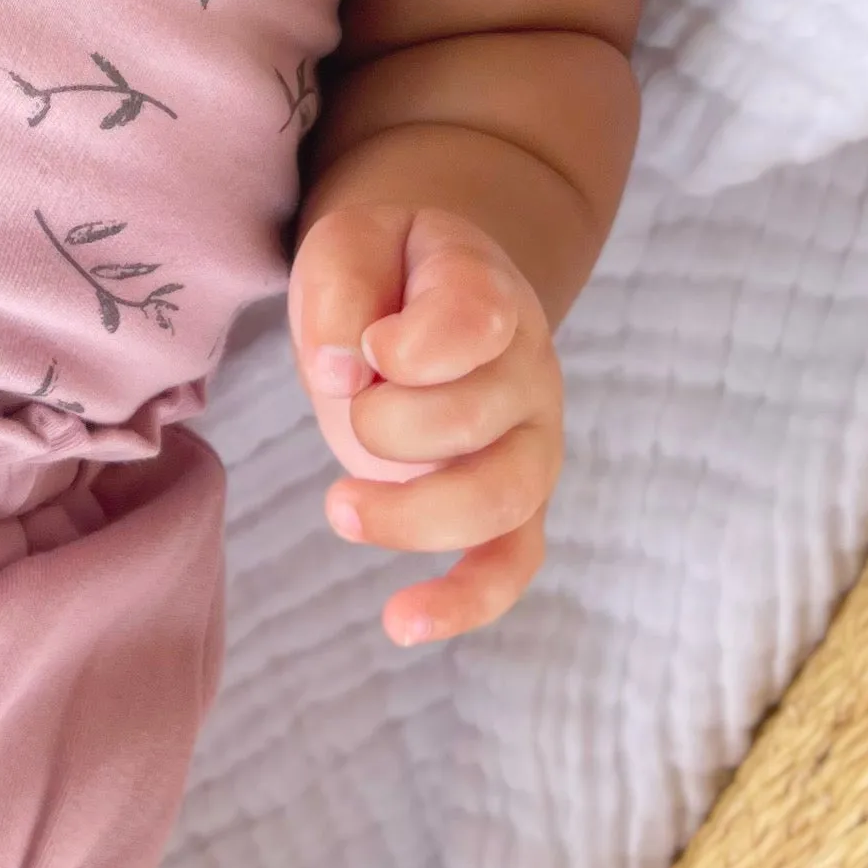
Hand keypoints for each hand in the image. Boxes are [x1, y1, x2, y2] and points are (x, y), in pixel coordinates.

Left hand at [287, 202, 560, 645]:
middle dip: (385, 423)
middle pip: (474, 418)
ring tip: (338, 508)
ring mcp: (529, 443)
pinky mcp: (512, 504)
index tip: (366, 344)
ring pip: (499, 500)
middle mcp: (528, 371)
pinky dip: (465, 601)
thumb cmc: (384, 272)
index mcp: (491, 293)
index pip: (474, 320)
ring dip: (410, 516)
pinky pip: (512, 564)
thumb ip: (341, 292)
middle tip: (347, 405)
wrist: (430, 292)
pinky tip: (403, 622)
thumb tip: (340, 374)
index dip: (405, 344)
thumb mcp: (348, 245)